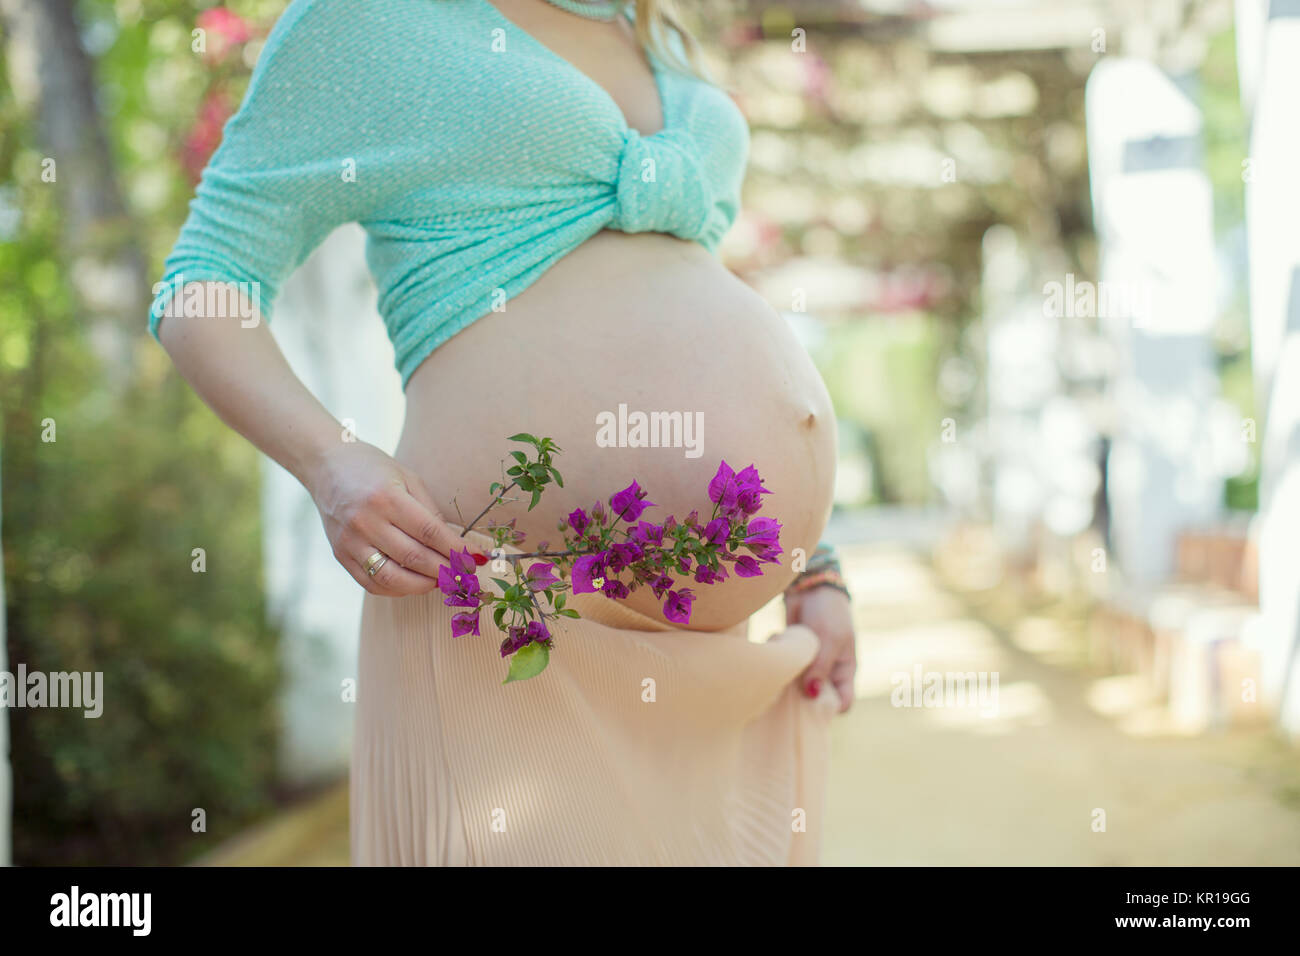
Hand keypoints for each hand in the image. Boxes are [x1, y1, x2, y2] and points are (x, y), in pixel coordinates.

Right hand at [305, 441, 464, 595]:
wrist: (326, 466)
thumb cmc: (373, 469)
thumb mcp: (408, 478)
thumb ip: (430, 511)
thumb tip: (454, 545)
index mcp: (387, 497)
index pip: (430, 533)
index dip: (457, 550)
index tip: (477, 559)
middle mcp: (366, 521)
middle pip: (414, 558)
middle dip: (446, 571)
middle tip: (465, 575)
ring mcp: (350, 541)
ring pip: (392, 577)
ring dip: (423, 585)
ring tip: (441, 581)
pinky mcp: (340, 555)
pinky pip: (371, 583)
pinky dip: (397, 589)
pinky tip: (414, 583)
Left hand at [786, 585, 855, 712]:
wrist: (810, 588)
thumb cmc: (829, 613)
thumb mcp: (829, 640)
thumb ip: (820, 667)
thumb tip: (812, 695)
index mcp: (844, 672)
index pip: (843, 702)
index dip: (831, 708)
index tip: (811, 701)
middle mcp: (826, 673)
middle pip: (816, 700)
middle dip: (802, 698)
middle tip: (788, 686)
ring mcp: (808, 666)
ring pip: (796, 687)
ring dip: (786, 678)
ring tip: (780, 663)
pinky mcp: (791, 657)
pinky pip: (783, 669)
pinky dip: (777, 661)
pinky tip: (773, 644)